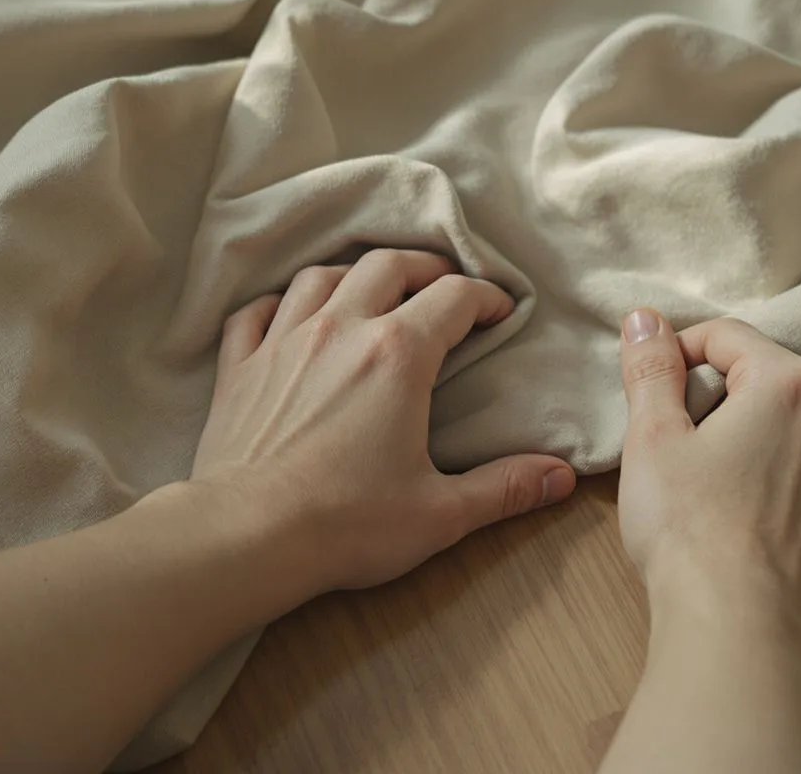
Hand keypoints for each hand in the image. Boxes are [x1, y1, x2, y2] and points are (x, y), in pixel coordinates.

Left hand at [179, 249, 575, 594]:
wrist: (246, 535)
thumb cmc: (347, 524)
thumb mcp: (440, 513)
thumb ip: (504, 488)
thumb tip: (560, 476)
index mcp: (398, 355)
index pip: (455, 297)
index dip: (486, 297)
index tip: (500, 313)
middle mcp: (341, 329)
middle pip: (388, 265)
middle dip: (425, 267)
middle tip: (444, 286)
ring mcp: (284, 342)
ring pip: (321, 276)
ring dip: (355, 273)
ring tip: (373, 290)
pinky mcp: (240, 366)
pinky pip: (257, 311)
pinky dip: (280, 303)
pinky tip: (291, 315)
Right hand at [615, 309, 800, 637]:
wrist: (742, 630)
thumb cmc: (691, 531)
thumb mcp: (652, 439)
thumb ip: (651, 370)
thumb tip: (645, 321)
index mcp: (791, 383)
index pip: (727, 337)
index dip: (679, 353)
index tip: (651, 387)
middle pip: (769, 382)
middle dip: (722, 401)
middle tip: (678, 446)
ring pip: (798, 432)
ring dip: (758, 442)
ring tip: (714, 490)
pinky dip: (785, 485)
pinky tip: (748, 521)